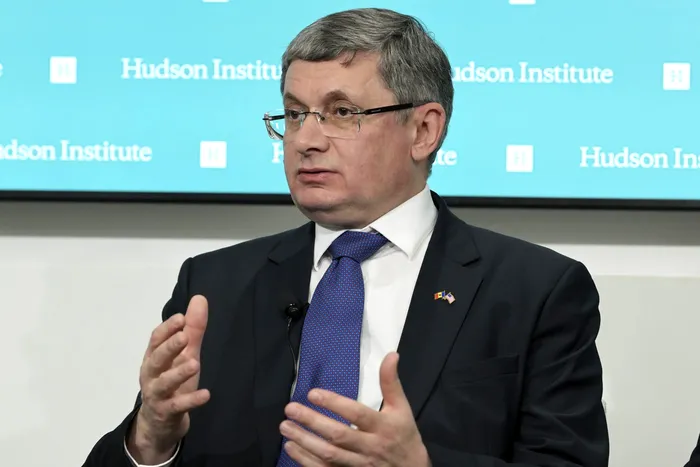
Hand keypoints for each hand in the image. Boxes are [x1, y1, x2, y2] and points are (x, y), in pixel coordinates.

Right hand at [127, 295, 210, 463]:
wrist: (158, 424)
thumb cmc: (172, 382)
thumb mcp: (184, 354)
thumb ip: (192, 329)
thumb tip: (199, 298)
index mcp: (154, 357)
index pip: (155, 340)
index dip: (167, 329)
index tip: (181, 317)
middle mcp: (151, 374)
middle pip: (156, 359)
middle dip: (169, 347)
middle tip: (184, 336)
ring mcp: (157, 394)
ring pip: (164, 383)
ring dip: (178, 373)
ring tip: (194, 363)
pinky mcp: (166, 412)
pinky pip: (178, 406)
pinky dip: (191, 400)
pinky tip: (206, 394)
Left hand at [279, 352, 430, 466]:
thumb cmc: (404, 434)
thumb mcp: (401, 407)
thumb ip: (391, 382)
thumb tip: (391, 355)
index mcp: (382, 426)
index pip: (357, 414)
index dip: (335, 404)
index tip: (313, 393)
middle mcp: (370, 446)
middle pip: (338, 435)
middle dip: (313, 422)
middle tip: (291, 409)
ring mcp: (359, 463)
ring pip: (329, 454)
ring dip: (305, 441)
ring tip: (285, 427)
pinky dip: (306, 460)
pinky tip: (291, 447)